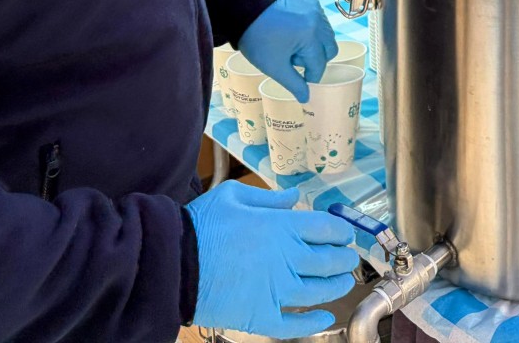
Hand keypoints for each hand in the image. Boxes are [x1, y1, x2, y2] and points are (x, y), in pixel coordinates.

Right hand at [186, 182, 357, 336]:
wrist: (171, 263)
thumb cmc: (200, 225)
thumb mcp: (234, 196)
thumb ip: (269, 197)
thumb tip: (296, 195)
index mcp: (282, 226)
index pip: (327, 229)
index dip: (341, 232)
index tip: (344, 235)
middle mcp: (286, 258)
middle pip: (330, 260)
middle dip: (344, 259)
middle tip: (348, 259)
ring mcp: (275, 290)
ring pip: (319, 291)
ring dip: (337, 287)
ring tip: (342, 283)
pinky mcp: (260, 315)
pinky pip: (294, 324)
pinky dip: (313, 322)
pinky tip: (324, 318)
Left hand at [236, 0, 336, 103]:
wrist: (244, 11)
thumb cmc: (258, 40)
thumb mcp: (274, 66)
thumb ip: (294, 84)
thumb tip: (306, 99)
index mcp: (310, 35)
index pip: (319, 64)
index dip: (310, 76)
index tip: (301, 80)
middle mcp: (318, 19)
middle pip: (329, 49)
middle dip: (315, 59)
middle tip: (294, 59)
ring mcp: (316, 8)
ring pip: (327, 34)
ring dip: (314, 44)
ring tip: (292, 44)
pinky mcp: (311, 0)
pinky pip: (320, 20)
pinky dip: (312, 29)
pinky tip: (295, 30)